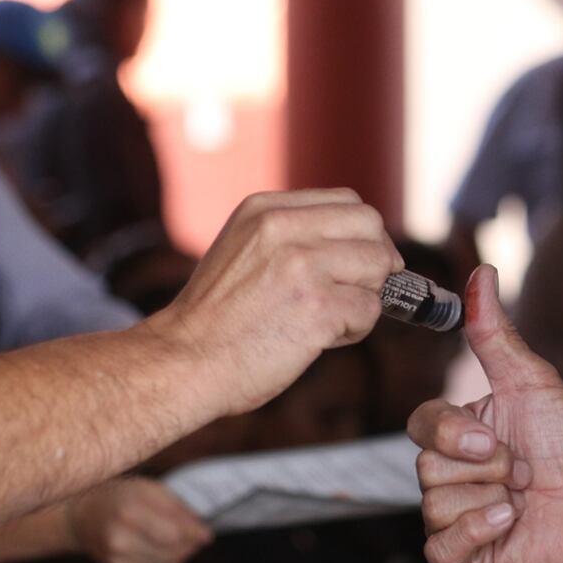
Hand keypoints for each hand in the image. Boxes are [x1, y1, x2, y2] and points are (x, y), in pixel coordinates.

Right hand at [67, 477, 211, 562]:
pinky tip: (166, 552)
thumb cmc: (123, 497)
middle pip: (171, 551)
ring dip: (182, 554)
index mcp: (128, 512)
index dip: (195, 534)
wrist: (84, 516)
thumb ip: (179, 510)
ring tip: (179, 540)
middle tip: (196, 536)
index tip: (207, 533)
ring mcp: (117, 561)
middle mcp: (120, 540)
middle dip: (190, 545)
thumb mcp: (150, 490)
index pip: (173, 533)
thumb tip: (205, 535)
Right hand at [146, 188, 402, 417]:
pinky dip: (354, 329)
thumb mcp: (242, 250)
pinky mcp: (318, 306)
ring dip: (365, 297)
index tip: (358, 262)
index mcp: (264, 209)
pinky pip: (369, 309)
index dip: (362, 234)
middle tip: (356, 292)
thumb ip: (289, 237)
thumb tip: (357, 244)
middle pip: (370, 225)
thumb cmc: (215, 320)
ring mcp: (302, 264)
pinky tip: (321, 340)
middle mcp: (283, 227)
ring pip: (378, 266)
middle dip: (375, 260)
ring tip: (330, 320)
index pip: (346, 201)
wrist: (184, 361)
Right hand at [409, 265, 562, 562]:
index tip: (497, 440)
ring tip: (522, 498)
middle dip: (485, 468)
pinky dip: (476, 533)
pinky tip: (510, 522)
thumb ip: (494, 332)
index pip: (421, 426)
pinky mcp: (469, 558)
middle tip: (523, 470)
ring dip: (489, 499)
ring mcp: (458, 516)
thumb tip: (480, 274)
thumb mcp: (531, 381)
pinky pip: (441, 549)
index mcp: (459, 433)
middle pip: (426, 468)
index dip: (455, 434)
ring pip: (433, 506)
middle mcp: (453, 474)